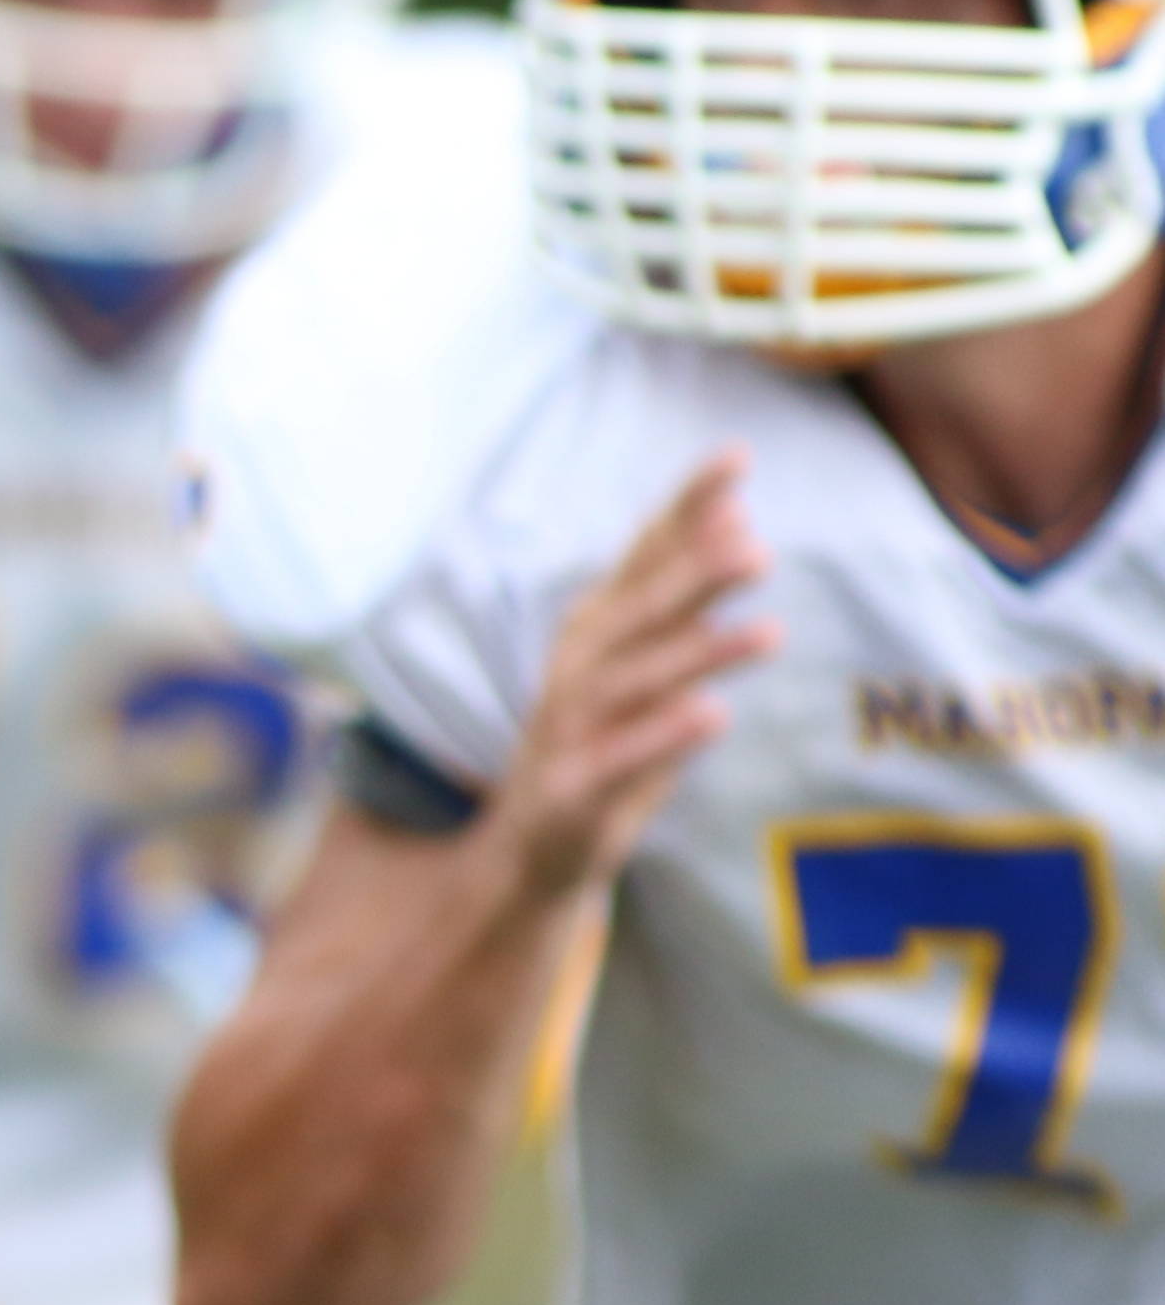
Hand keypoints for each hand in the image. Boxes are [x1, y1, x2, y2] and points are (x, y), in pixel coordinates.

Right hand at [496, 452, 777, 896]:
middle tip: (757, 548)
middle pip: (639, 609)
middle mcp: (577, 665)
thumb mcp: (643, 661)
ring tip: (770, 635)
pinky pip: (619, 758)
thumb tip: (738, 521)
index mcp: (597, 624)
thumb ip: (680, 598)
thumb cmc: (605, 741)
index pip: (646, 551)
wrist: (535, 848)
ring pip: (633, 680)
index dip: (687, 506)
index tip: (737, 456)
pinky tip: (713, 717)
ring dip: (697, 655)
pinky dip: (662, 736)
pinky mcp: (570, 788)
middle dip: (693, 574)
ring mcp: (568, 727)